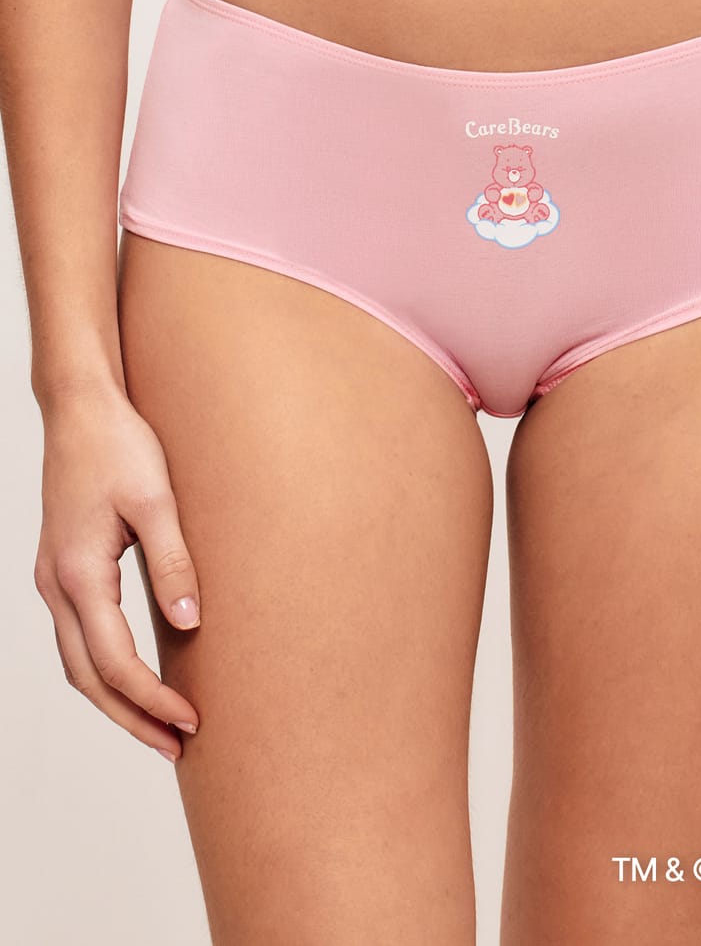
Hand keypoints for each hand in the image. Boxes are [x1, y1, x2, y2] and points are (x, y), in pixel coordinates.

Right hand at [32, 382, 201, 761]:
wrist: (82, 408)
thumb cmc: (120, 446)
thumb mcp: (155, 501)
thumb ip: (173, 562)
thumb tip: (190, 624)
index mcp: (77, 574)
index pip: (115, 661)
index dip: (152, 698)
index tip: (193, 720)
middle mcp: (55, 585)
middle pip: (88, 677)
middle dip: (131, 717)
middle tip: (177, 746)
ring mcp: (53, 579)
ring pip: (77, 661)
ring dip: (116, 699)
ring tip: (161, 724)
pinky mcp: (64, 569)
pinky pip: (79, 637)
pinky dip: (105, 668)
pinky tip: (137, 675)